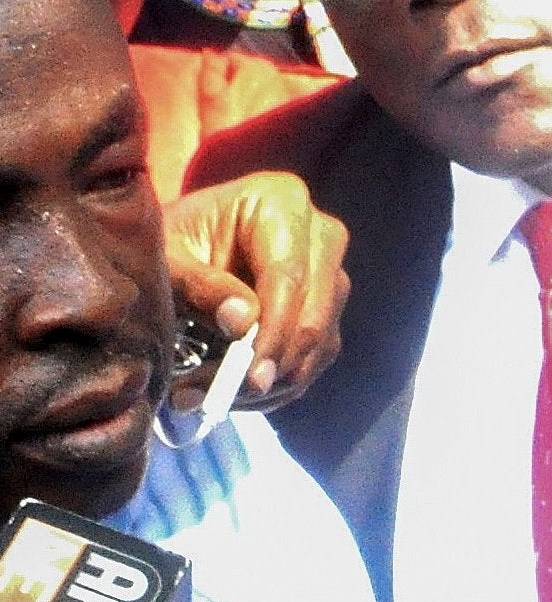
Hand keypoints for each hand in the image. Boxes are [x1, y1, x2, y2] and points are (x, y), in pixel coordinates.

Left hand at [163, 172, 351, 412]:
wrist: (183, 241)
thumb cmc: (170, 240)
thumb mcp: (169, 256)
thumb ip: (201, 285)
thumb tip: (243, 323)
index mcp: (282, 202)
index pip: (289, 275)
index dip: (273, 329)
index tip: (248, 374)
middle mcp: (320, 234)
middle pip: (317, 308)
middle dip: (277, 360)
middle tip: (235, 395)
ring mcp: (331, 272)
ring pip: (322, 338)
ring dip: (276, 379)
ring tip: (217, 399)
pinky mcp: (328, 307)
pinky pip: (319, 354)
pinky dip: (282, 382)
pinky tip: (240, 397)